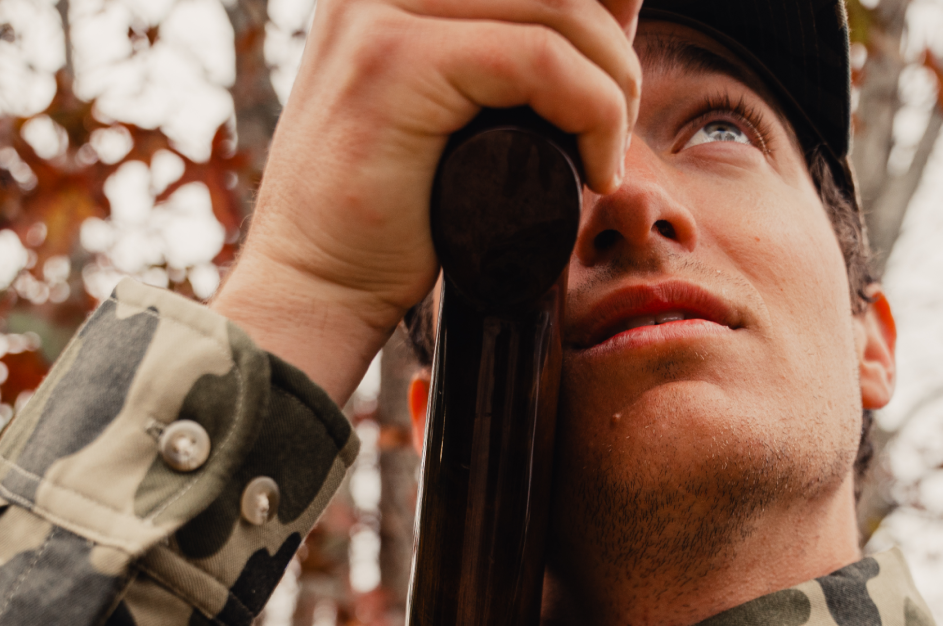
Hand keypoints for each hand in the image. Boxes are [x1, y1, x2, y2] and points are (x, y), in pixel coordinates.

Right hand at [213, 0, 641, 402]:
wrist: (321, 280)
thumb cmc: (401, 210)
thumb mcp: (467, 109)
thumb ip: (515, 52)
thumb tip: (621, 5)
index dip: (601, 13)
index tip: (618, 80)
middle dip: (613, 48)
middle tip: (617, 127)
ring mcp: (378, 7)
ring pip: (558, 13)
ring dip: (612, 87)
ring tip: (606, 155)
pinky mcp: (395, 60)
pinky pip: (537, 60)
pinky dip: (593, 114)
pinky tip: (595, 169)